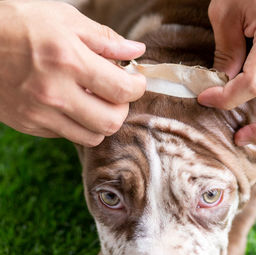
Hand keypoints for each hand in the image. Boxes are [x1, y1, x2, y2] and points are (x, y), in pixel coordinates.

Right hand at [0, 0, 145, 145]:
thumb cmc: (21, 24)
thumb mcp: (66, 20)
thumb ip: (106, 39)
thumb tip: (136, 51)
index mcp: (69, 61)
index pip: (121, 90)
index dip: (137, 87)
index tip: (136, 81)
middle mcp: (55, 93)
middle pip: (111, 121)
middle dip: (122, 108)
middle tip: (117, 93)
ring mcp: (39, 113)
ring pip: (92, 136)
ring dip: (102, 121)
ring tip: (96, 101)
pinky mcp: (29, 124)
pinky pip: (68, 135)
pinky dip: (78, 124)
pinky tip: (72, 104)